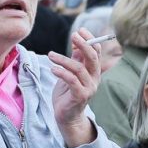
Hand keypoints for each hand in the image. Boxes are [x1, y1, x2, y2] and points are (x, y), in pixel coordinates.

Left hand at [49, 29, 101, 147]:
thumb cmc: (67, 93)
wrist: (66, 116)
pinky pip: (72, 81)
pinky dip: (62, 73)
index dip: (90, 40)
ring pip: (79, 69)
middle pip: (93, 58)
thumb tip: (76, 41)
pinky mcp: (80, 96)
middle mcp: (94, 79)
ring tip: (50, 55)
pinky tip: (53, 69)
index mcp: (93, 72)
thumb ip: (75, 58)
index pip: (97, 52)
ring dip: (64, 60)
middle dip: (84, 45)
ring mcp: (88, 88)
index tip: (80, 30)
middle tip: (73, 35)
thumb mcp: (71, 73)